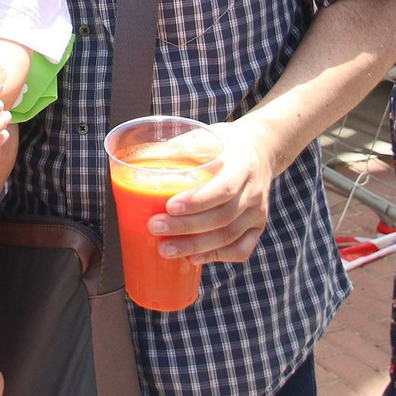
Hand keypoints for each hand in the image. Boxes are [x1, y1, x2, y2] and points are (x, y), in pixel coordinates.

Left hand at [147, 121, 272, 264]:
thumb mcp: (204, 137)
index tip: (169, 206)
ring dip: (196, 246)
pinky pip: (241, 249)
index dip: (197, 201)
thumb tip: (135, 163)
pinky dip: (217, 256)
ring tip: (166, 250)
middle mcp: (253, 191)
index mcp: (241, 164)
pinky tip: (194, 258)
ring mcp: (257, 212)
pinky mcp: (257, 227)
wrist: (261, 150)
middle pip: (222, 217)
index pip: (223, 188)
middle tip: (155, 228)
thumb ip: (175, 150)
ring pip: (229, 237)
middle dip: (186, 228)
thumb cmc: (223, 144)